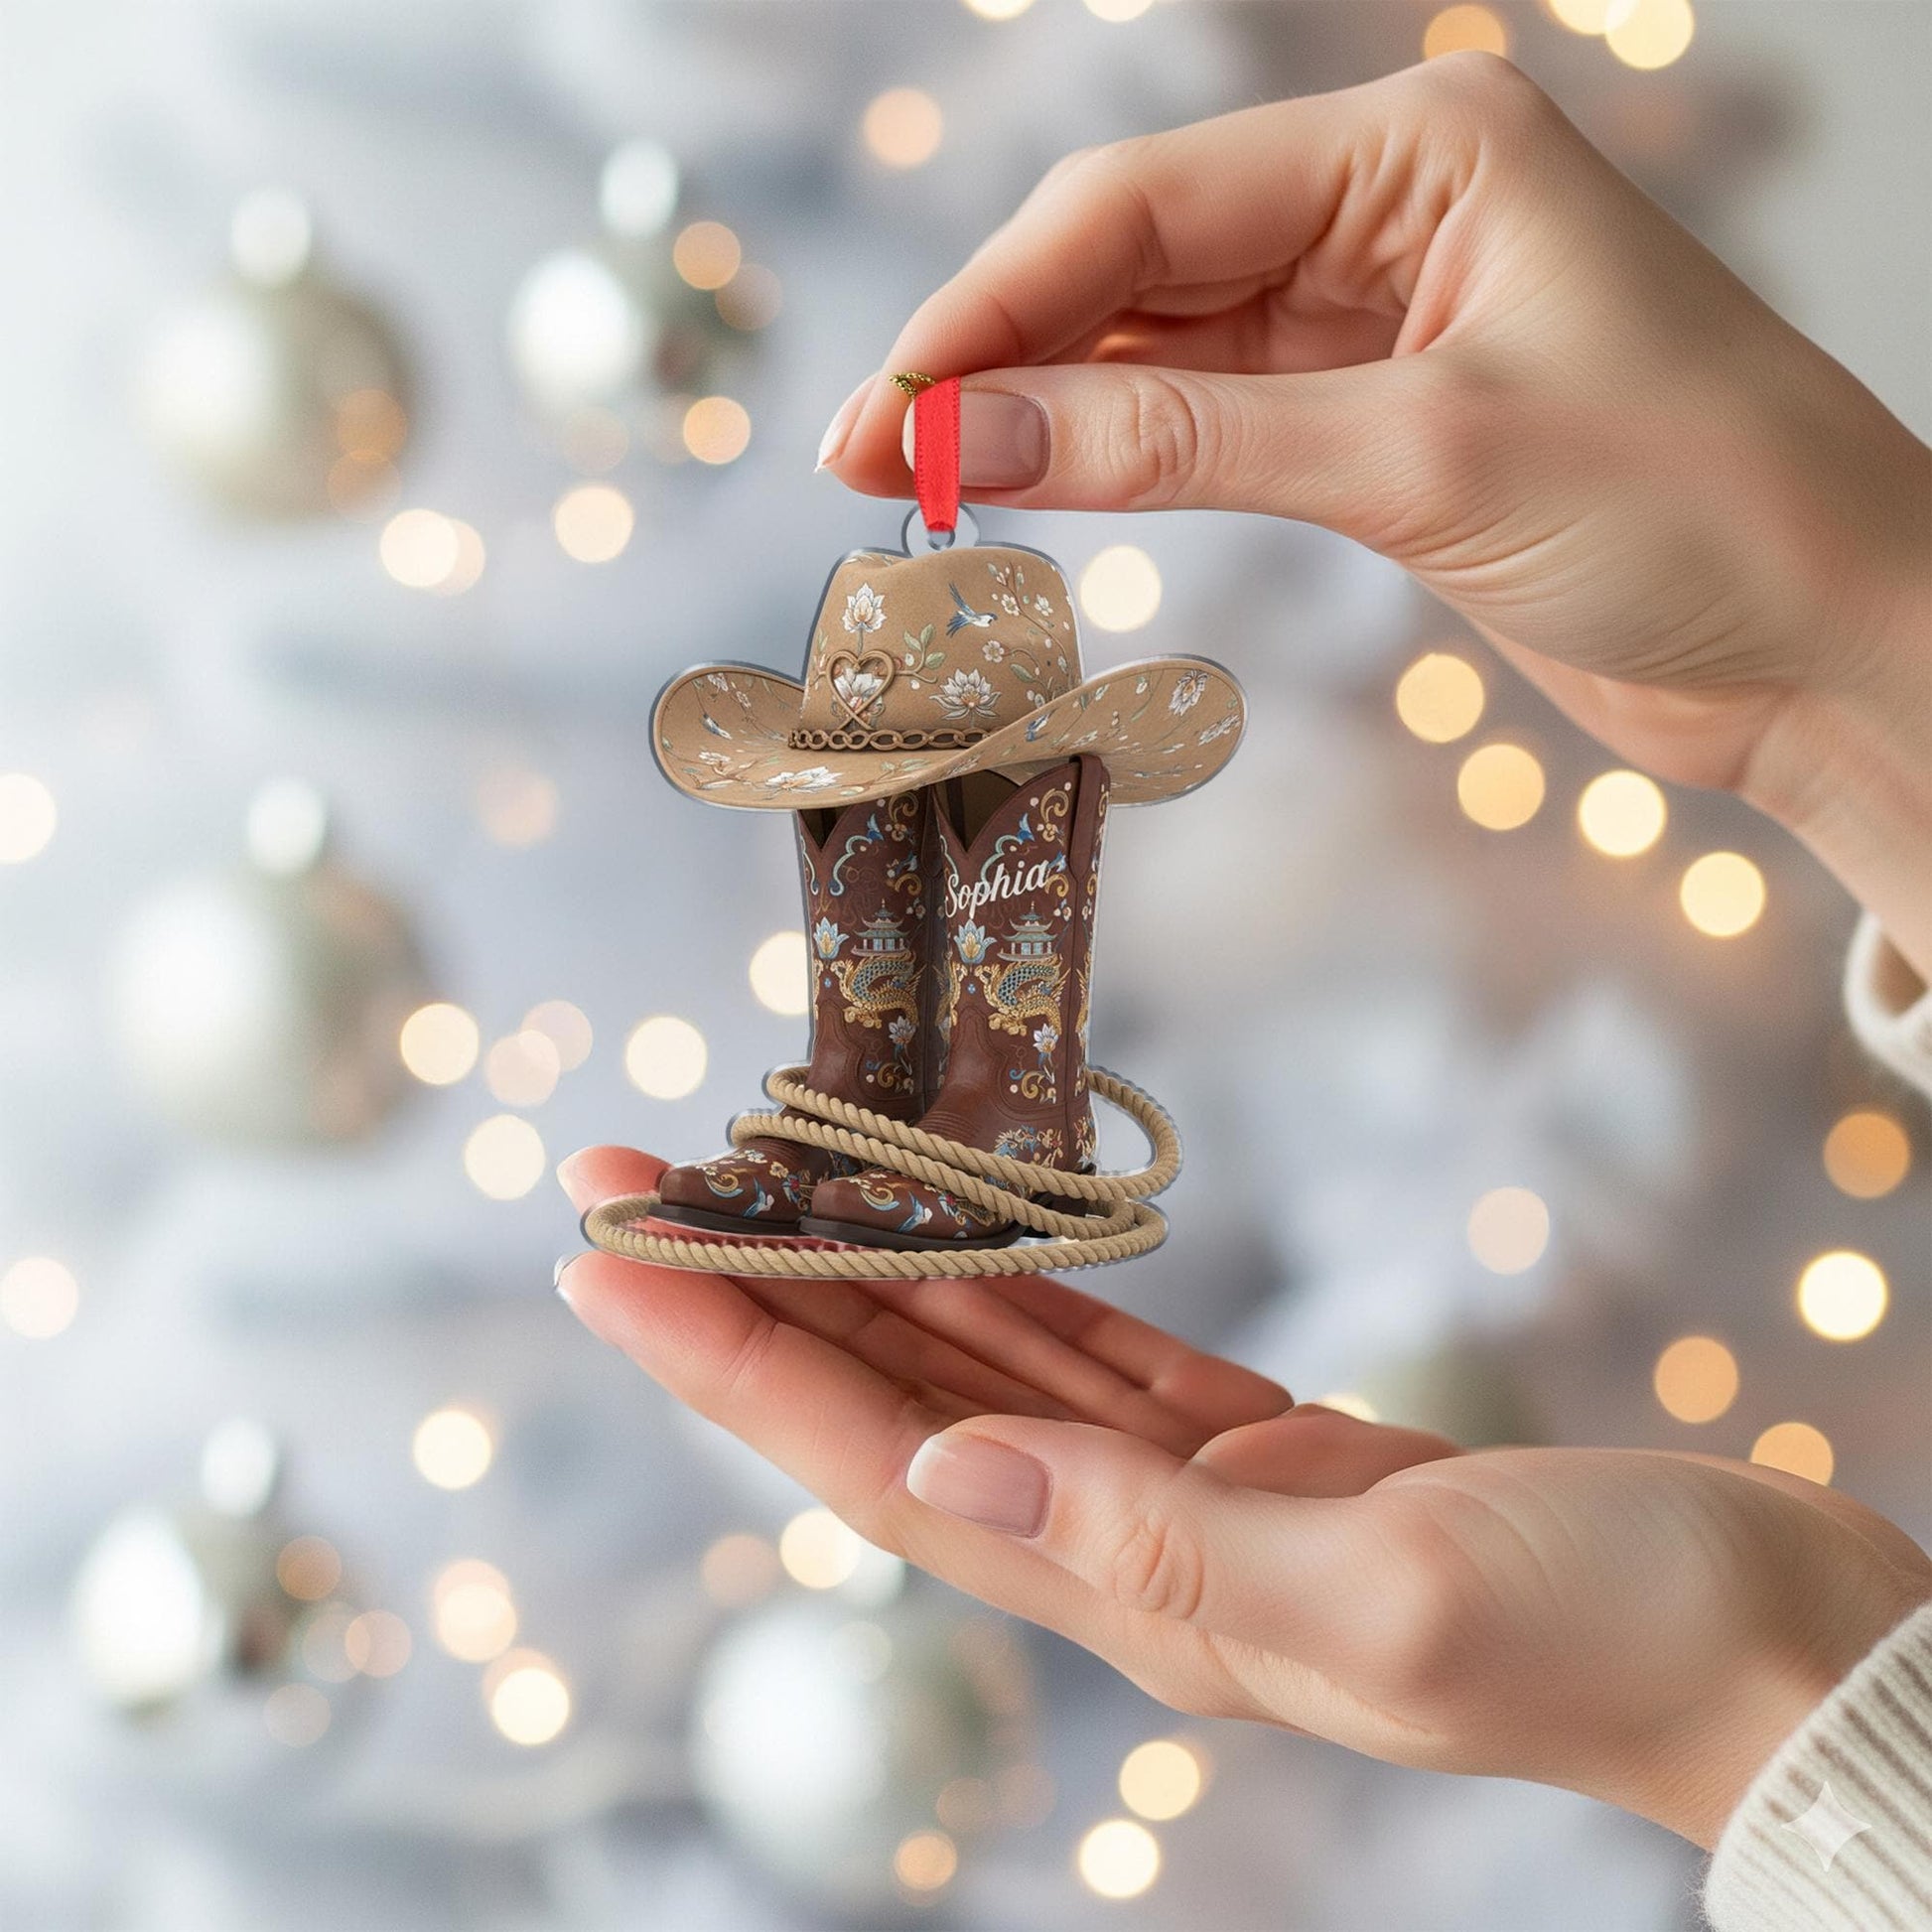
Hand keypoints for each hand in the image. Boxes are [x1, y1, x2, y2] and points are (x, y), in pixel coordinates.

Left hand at [559, 1148, 1931, 1849]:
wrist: (1755, 1643)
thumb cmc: (1609, 1634)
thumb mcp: (1382, 1605)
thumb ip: (1153, 1552)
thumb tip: (936, 1481)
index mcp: (1137, 1601)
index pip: (871, 1459)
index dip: (728, 1356)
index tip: (610, 1259)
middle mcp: (1128, 1554)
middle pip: (886, 1403)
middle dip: (744, 1292)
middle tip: (618, 1181)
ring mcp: (1188, 1499)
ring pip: (973, 1368)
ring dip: (852, 1277)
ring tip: (742, 1186)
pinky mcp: (1261, 1450)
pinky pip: (1088, 1350)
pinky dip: (1002, 1286)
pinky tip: (940, 1233)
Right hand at [818, 54, 1931, 976]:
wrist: (1828, 642)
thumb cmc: (1696, 506)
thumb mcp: (1417, 455)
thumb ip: (1181, 444)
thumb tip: (971, 439)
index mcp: (1424, 147)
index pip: (1147, 207)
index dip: (997, 309)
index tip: (888, 411)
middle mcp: (1391, 209)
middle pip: (1136, 265)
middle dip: (999, 361)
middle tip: (869, 460)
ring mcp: (1380, 316)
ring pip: (1161, 349)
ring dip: (1047, 417)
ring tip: (927, 489)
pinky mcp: (1379, 420)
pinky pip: (1211, 422)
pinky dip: (1123, 462)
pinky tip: (1037, 494)